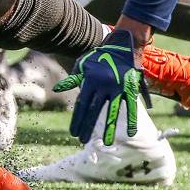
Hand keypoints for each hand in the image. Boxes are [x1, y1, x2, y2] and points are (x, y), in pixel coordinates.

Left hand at [54, 29, 150, 144]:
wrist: (120, 45)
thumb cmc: (98, 57)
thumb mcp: (82, 65)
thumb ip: (73, 79)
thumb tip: (58, 88)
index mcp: (90, 81)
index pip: (82, 105)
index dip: (78, 120)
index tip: (74, 133)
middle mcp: (103, 86)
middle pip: (94, 111)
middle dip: (88, 127)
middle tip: (83, 140)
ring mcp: (117, 88)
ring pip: (112, 112)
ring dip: (109, 129)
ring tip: (106, 144)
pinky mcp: (130, 89)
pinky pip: (130, 107)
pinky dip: (131, 120)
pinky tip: (130, 133)